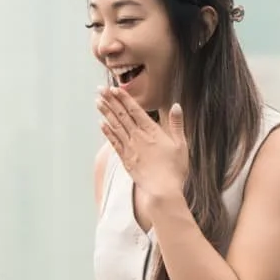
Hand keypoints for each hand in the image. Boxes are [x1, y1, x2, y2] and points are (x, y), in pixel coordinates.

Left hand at [98, 86, 188, 208]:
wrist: (162, 190)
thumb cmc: (175, 169)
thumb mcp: (181, 144)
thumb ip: (177, 124)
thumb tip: (176, 106)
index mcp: (152, 131)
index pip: (135, 110)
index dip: (124, 98)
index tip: (114, 88)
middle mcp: (138, 137)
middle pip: (122, 115)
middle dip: (110, 100)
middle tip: (100, 89)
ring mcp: (130, 148)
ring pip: (115, 126)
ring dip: (106, 112)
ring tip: (97, 101)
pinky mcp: (125, 159)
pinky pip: (113, 142)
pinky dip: (107, 131)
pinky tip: (101, 123)